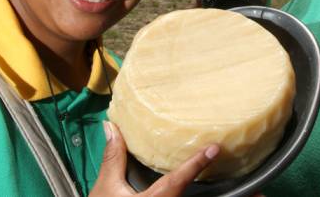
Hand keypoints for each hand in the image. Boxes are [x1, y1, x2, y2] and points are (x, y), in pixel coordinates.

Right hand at [89, 121, 218, 196]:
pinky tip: (178, 178)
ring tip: (199, 161)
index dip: (197, 163)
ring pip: (180, 195)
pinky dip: (176, 188)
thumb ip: (113, 158)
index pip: (179, 180)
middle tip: (210, 151)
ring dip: (186, 180)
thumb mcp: (106, 187)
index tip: (214, 150)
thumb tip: (112, 129)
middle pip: (183, 189)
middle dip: (194, 170)